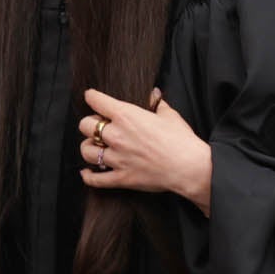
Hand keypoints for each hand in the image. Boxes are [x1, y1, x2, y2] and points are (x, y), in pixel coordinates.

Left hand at [81, 88, 212, 214]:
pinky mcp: (120, 177)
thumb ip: (157, 104)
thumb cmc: (181, 140)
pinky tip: (87, 172)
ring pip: (86, 151)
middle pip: (85, 126)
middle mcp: (116, 135)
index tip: (91, 96)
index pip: (97, 101)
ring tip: (94, 146)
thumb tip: (154, 95)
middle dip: (89, 124)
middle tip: (98, 126)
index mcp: (126, 116)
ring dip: (88, 147)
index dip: (92, 97)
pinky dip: (88, 176)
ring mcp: (116, 158)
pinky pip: (95, 179)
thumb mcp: (170, 115)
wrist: (189, 167)